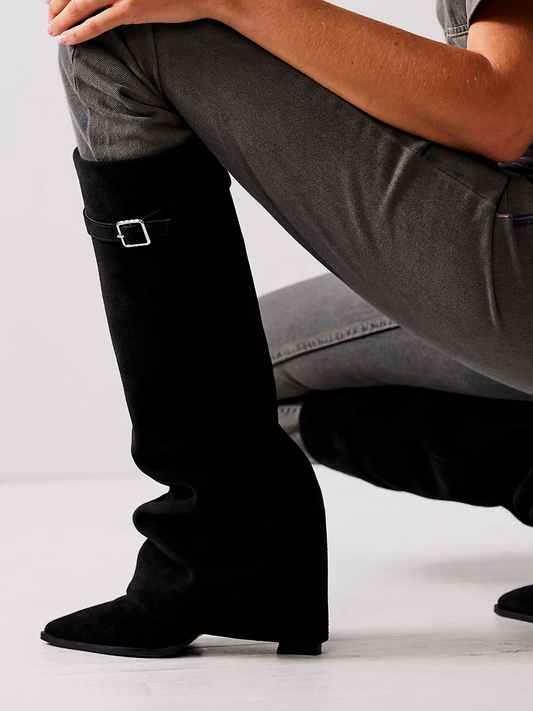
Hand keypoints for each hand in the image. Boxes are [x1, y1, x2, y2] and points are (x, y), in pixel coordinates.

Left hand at [46, 0, 215, 44]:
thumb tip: (112, 1)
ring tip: (51, 30)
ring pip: (80, 4)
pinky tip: (66, 39)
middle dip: (57, 4)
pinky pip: (97, 22)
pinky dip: (79, 31)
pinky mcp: (131, 9)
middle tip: (48, 18)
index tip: (52, 2)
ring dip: (62, 19)